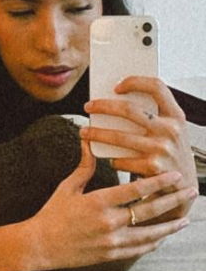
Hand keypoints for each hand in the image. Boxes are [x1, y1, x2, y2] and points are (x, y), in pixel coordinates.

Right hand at [29, 139, 196, 270]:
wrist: (40, 245)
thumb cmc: (52, 214)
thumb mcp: (67, 187)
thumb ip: (84, 166)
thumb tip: (87, 141)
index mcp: (98, 202)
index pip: (136, 189)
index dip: (158, 182)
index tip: (174, 175)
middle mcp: (108, 222)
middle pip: (149, 210)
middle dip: (173, 201)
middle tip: (190, 192)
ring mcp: (111, 241)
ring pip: (149, 233)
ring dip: (169, 225)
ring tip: (185, 219)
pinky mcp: (111, 255)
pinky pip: (139, 248)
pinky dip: (154, 242)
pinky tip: (164, 236)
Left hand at [82, 75, 197, 206]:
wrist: (184, 188)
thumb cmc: (172, 154)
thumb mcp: (172, 131)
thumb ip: (154, 116)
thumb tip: (117, 100)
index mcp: (176, 116)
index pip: (157, 87)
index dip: (135, 82)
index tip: (116, 86)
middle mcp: (171, 130)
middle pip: (129, 110)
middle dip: (103, 106)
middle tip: (88, 107)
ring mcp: (161, 149)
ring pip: (118, 136)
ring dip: (96, 134)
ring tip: (85, 132)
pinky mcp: (152, 168)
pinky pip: (121, 159)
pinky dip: (112, 159)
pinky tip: (109, 158)